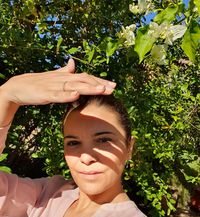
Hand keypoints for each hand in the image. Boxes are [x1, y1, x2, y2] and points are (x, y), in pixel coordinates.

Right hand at [0, 59, 115, 105]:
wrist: (20, 86)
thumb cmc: (39, 83)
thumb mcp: (55, 77)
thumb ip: (65, 71)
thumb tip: (73, 63)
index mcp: (67, 77)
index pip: (86, 78)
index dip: (100, 81)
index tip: (113, 85)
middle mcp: (63, 79)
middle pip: (84, 81)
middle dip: (99, 84)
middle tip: (114, 88)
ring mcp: (55, 86)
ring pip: (74, 86)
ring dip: (88, 87)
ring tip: (102, 89)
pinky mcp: (46, 93)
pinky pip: (58, 95)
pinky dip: (67, 95)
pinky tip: (76, 95)